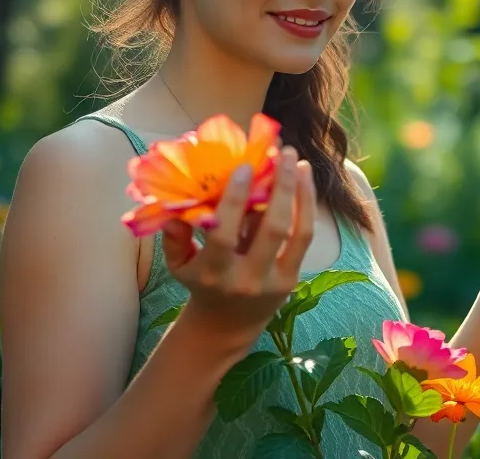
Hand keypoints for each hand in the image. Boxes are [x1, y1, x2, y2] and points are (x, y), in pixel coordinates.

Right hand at [162, 146, 315, 354]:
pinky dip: (307, 208)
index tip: (243, 166)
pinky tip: (305, 183)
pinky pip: (304, 239)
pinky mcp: (291, 279)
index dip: (235, 199)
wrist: (226, 325)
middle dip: (280, 187)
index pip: (226, 234)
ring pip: (297, 232)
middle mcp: (248, 278)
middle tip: (281, 152)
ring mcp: (274, 280)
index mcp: (214, 273)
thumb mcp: (178, 265)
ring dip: (300, 193)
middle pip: (271, 229)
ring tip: (300, 162)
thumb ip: (173, 238)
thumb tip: (172, 212)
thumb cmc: (201, 283)